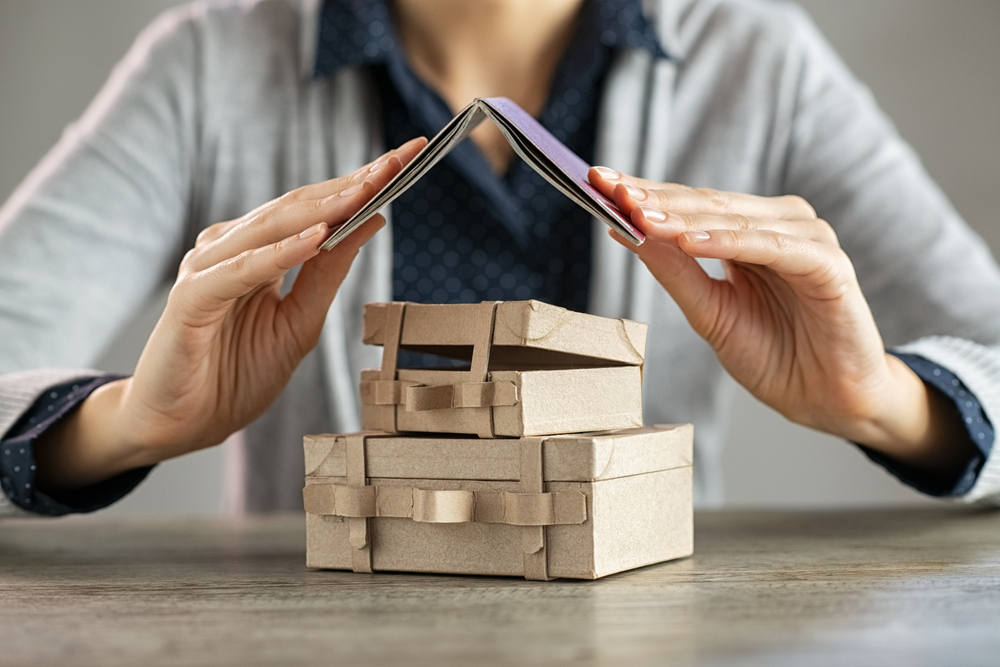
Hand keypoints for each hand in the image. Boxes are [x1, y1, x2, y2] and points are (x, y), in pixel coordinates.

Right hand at [35, 138, 426, 488]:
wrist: (183, 424)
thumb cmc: (235, 374)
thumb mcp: (300, 321)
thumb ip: (329, 272)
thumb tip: (373, 218)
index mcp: (258, 251)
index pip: (315, 207)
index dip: (360, 182)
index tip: (407, 159)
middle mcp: (231, 249)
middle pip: (298, 206)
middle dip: (352, 182)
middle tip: (399, 160)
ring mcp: (208, 269)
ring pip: (270, 227)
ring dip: (322, 207)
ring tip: (367, 189)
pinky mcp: (191, 299)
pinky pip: (241, 271)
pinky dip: (278, 253)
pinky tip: (316, 238)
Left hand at [589, 166, 971, 471]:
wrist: (827, 401)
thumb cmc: (774, 356)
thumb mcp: (709, 313)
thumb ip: (674, 271)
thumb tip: (624, 230)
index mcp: (748, 233)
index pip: (689, 205)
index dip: (643, 194)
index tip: (596, 181)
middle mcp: (777, 226)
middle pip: (708, 203)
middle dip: (654, 197)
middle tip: (608, 189)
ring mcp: (806, 240)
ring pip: (736, 218)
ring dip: (685, 216)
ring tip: (639, 215)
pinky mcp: (828, 265)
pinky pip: (773, 247)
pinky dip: (731, 241)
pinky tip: (691, 241)